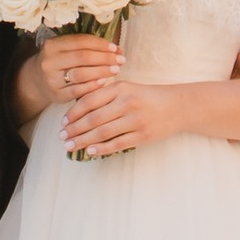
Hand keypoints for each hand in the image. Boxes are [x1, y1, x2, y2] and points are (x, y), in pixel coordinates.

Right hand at [32, 33, 122, 107]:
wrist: (37, 81)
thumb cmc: (60, 62)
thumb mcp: (66, 50)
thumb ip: (88, 47)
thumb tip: (117, 49)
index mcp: (53, 45)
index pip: (81, 41)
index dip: (100, 44)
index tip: (116, 48)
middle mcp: (50, 60)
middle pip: (82, 57)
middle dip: (105, 58)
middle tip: (120, 60)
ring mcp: (52, 78)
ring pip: (81, 74)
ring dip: (101, 71)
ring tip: (116, 70)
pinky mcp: (57, 94)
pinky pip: (78, 90)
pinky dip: (93, 85)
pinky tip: (104, 82)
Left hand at [62, 70, 181, 158]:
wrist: (177, 106)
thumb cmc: (147, 97)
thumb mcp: (127, 88)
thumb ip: (105, 95)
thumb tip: (78, 109)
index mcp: (120, 88)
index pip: (90, 100)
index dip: (73, 113)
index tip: (62, 122)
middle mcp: (127, 102)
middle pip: (94, 118)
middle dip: (75, 129)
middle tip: (62, 137)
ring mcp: (136, 120)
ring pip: (103, 132)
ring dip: (83, 141)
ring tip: (71, 146)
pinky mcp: (143, 135)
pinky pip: (117, 143)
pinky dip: (102, 148)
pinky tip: (90, 151)